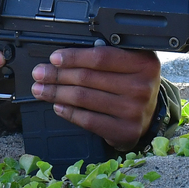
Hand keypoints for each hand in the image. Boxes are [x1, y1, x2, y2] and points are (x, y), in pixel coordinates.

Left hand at [31, 46, 160, 150]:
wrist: (149, 114)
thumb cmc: (132, 83)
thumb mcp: (128, 63)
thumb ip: (104, 56)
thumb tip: (61, 59)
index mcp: (143, 62)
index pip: (100, 57)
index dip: (73, 57)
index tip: (54, 58)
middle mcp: (142, 86)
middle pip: (88, 78)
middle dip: (57, 75)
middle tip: (39, 74)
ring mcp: (134, 110)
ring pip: (84, 98)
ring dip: (57, 93)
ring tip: (41, 90)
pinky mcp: (125, 131)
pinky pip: (89, 120)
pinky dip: (69, 112)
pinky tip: (57, 106)